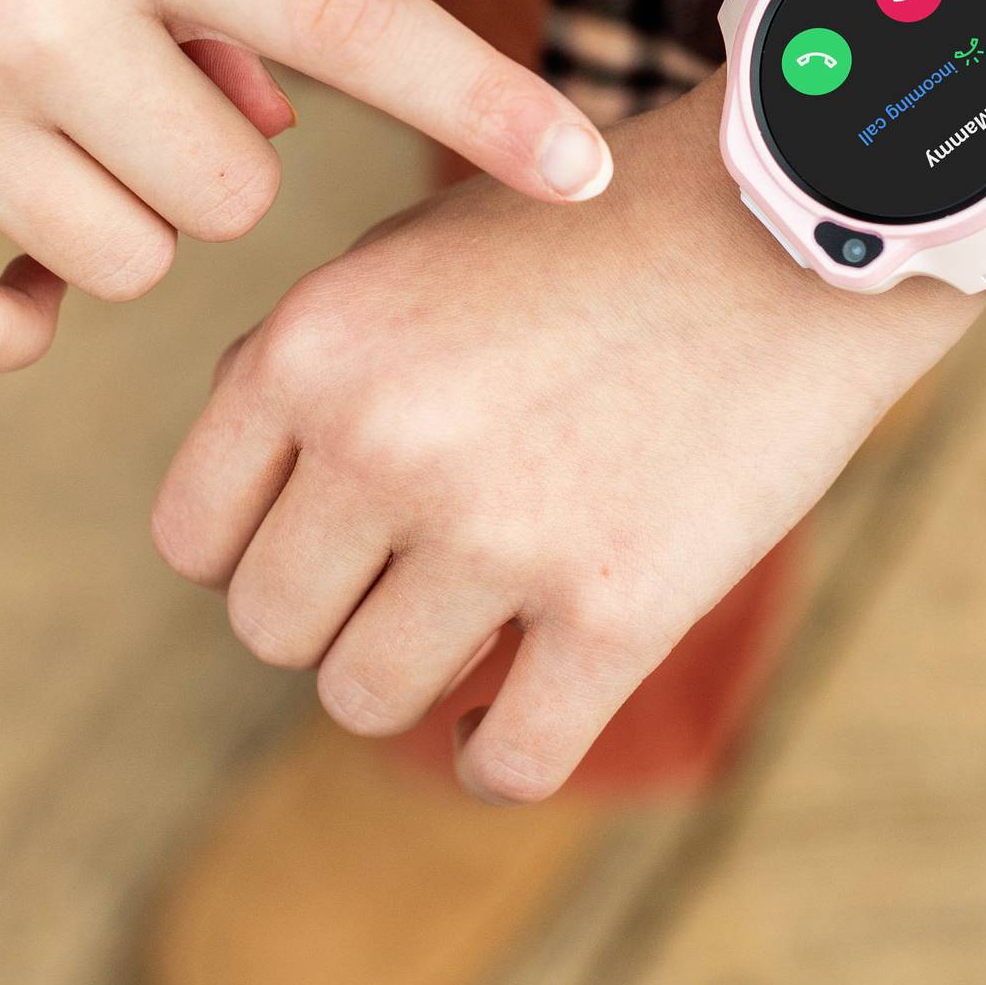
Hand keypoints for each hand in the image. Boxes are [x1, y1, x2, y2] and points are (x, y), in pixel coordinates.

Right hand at [0, 0, 612, 371]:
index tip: (589, 172)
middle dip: (203, 171)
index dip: (483, 104)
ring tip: (29, 145)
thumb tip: (266, 127)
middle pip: (230, 195)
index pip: (357, 23)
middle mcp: (54, 15)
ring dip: (103, 229)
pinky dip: (10, 320)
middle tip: (124, 103)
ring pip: (122, 263)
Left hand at [149, 76, 980, 802]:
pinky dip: (498, 759)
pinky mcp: (617, 611)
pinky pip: (506, 761)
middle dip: (333, 616)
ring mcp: (497, 534)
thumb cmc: (594, 233)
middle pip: (272, 629)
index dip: (254, 550)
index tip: (327, 541)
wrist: (791, 223)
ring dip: (416, 681)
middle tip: (413, 579)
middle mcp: (381, 444)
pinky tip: (519, 716)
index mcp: (310, 348)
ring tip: (479, 628)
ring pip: (367, 700)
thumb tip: (234, 510)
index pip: (194, 537)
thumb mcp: (406, 254)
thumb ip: (305, 368)